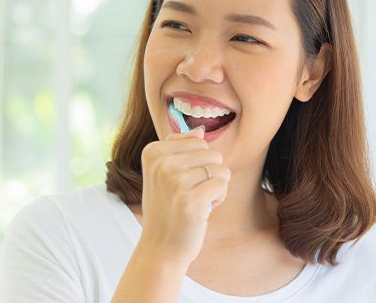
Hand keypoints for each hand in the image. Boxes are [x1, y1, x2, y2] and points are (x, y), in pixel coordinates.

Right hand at [138, 126, 231, 265]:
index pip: (199, 142)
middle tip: (192, 193)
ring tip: (197, 201)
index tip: (182, 181)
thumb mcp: (164, 173)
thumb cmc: (167, 207)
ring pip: (220, 169)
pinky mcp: (190, 199)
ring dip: (216, 187)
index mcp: (153, 151)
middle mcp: (161, 162)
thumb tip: (201, 129)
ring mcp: (174, 180)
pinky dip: (219, 198)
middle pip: (212, 153)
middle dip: (210, 174)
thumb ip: (180, 148)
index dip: (199, 163)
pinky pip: (222, 184)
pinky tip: (204, 209)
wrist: (161, 246)